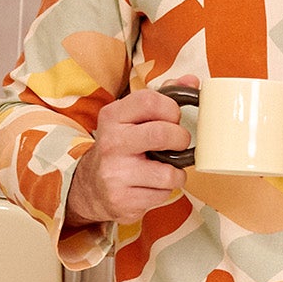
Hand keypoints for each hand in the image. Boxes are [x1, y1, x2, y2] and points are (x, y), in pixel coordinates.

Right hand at [66, 84, 194, 225]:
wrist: (90, 186)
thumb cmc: (121, 146)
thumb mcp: (132, 118)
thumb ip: (162, 98)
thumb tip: (192, 81)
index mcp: (112, 117)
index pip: (151, 100)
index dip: (172, 109)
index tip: (173, 118)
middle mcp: (111, 143)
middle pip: (162, 134)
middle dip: (181, 139)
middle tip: (178, 144)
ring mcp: (115, 174)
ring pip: (168, 173)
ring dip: (176, 172)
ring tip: (165, 169)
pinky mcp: (122, 200)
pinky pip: (161, 195)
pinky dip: (164, 191)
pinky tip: (151, 186)